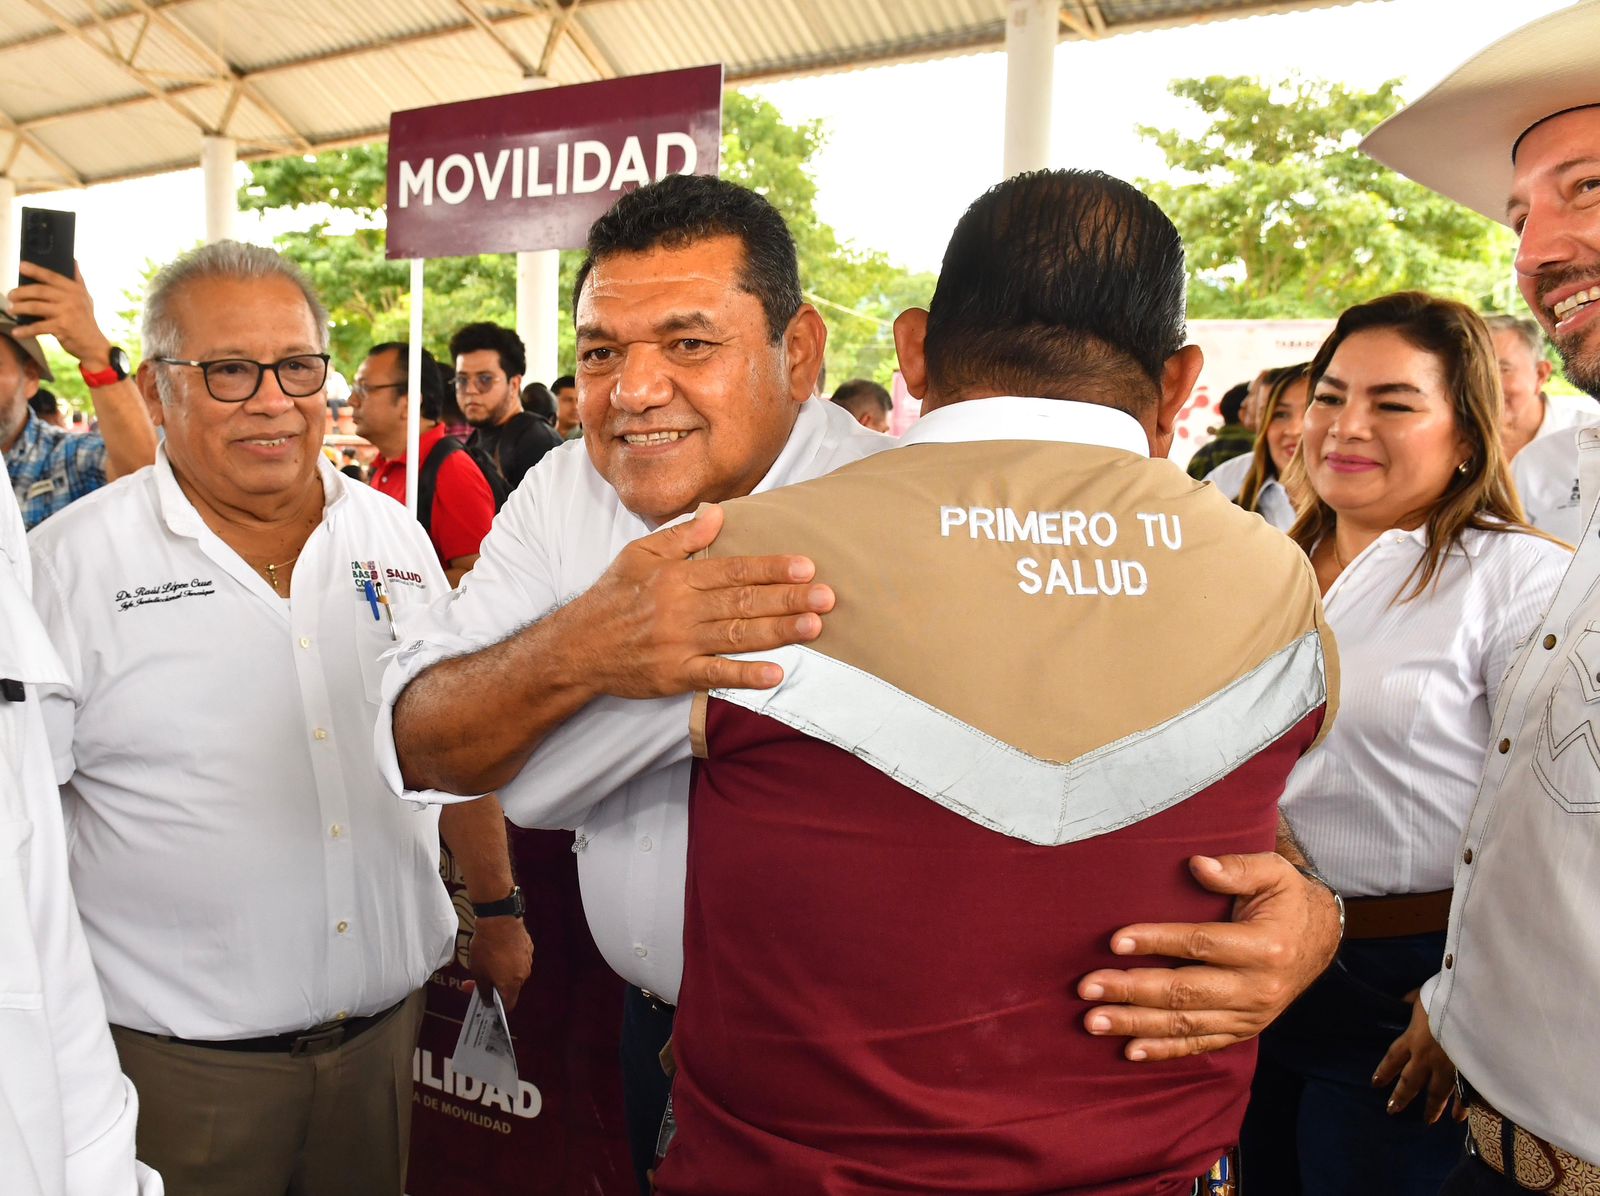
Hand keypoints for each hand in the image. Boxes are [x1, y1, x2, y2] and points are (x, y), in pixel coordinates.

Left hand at [7, 262, 113, 369]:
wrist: (93, 344)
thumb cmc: (86, 320)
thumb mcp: (86, 298)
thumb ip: (78, 281)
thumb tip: (73, 261)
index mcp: (75, 290)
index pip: (52, 276)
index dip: (35, 270)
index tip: (21, 266)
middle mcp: (71, 299)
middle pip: (39, 291)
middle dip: (21, 292)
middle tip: (11, 295)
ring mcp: (67, 313)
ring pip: (35, 307)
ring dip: (19, 308)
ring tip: (11, 309)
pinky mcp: (62, 327)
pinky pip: (38, 327)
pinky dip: (25, 330)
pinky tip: (17, 332)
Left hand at [465, 916, 533, 1012]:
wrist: (499, 920)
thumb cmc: (487, 947)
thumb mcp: (478, 972)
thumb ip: (483, 990)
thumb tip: (487, 1001)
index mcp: (511, 984)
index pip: (508, 1005)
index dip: (497, 1006)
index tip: (486, 1000)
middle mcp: (523, 975)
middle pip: (510, 987)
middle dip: (495, 984)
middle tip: (480, 977)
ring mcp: (527, 960)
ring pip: (514, 972)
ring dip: (502, 970)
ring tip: (488, 959)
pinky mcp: (528, 947)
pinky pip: (518, 958)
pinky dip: (509, 958)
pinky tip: (498, 949)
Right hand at [568, 503, 833, 698]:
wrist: (576, 647)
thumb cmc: (612, 598)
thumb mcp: (640, 555)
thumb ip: (681, 536)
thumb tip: (717, 514)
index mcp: (677, 577)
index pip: (733, 570)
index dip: (772, 568)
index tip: (806, 566)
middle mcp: (681, 609)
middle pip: (743, 602)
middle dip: (788, 598)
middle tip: (827, 596)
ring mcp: (679, 644)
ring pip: (736, 635)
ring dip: (778, 631)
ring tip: (814, 626)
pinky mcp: (675, 675)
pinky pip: (715, 676)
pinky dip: (745, 676)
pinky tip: (776, 673)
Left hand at [1077, 852, 1340, 1060]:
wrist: (1320, 939)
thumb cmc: (1286, 899)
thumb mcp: (1274, 872)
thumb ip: (1237, 868)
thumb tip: (1198, 865)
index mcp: (1264, 946)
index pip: (1201, 945)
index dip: (1157, 942)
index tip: (1115, 941)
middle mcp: (1257, 988)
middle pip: (1185, 991)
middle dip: (1132, 990)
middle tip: (1088, 987)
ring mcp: (1250, 1015)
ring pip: (1186, 1024)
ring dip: (1136, 1024)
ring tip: (1094, 1020)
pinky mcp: (1242, 1030)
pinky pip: (1200, 1044)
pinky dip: (1164, 1050)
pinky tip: (1129, 1050)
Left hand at [1373, 989, 1461, 1123]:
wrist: (1473, 1006)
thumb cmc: (1445, 996)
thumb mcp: (1422, 995)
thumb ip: (1412, 1001)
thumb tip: (1404, 1000)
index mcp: (1412, 1038)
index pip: (1392, 1059)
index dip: (1384, 1072)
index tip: (1375, 1084)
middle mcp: (1426, 1057)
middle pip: (1410, 1082)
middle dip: (1401, 1097)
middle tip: (1392, 1110)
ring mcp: (1448, 1066)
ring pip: (1436, 1092)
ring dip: (1431, 1108)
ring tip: (1427, 1121)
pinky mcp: (1468, 1070)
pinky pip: (1463, 1093)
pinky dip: (1462, 1107)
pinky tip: (1459, 1118)